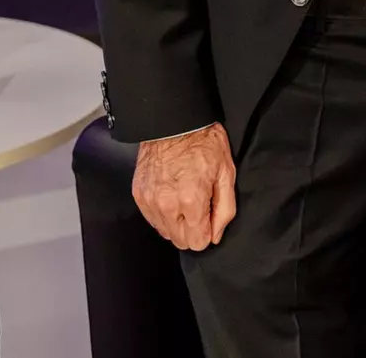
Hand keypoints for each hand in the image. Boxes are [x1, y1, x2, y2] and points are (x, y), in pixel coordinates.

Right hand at [133, 123, 236, 250]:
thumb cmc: (204, 142)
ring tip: (184, 198)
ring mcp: (149, 200)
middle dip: (192, 230)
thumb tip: (216, 235)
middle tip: (198, 206)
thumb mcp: (226, 172)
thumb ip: (225, 209)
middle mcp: (166, 205)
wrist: (175, 122)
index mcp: (191, 201)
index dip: (207, 232)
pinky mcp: (139, 194)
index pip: (197, 243)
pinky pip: (152, 219)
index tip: (209, 216)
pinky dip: (162, 213)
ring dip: (176, 222)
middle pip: (180, 241)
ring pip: (165, 232)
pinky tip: (171, 195)